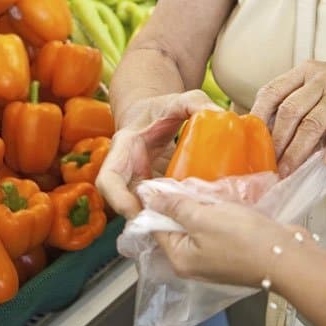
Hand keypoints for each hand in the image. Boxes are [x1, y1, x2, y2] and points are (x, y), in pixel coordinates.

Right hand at [96, 89, 217, 218]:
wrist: (156, 114)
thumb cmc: (162, 107)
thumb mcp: (178, 99)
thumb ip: (195, 101)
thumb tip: (217, 113)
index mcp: (125, 148)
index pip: (108, 178)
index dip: (117, 198)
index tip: (134, 209)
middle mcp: (128, 170)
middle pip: (124, 202)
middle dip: (143, 216)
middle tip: (167, 226)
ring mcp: (141, 182)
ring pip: (144, 208)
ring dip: (161, 219)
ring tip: (184, 225)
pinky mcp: (155, 189)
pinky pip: (161, 205)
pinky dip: (175, 212)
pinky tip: (195, 215)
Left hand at [146, 191, 297, 286]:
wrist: (286, 256)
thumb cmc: (243, 239)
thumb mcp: (202, 217)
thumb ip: (174, 206)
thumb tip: (146, 197)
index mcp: (179, 259)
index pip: (156, 227)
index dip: (157, 203)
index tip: (163, 180)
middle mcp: (193, 264)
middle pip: (177, 227)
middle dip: (183, 204)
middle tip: (191, 184)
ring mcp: (214, 260)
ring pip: (198, 226)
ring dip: (203, 208)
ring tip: (210, 192)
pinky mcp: (232, 253)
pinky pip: (216, 229)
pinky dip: (218, 215)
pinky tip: (226, 202)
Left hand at [250, 62, 325, 175]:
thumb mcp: (316, 87)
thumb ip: (293, 102)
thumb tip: (261, 132)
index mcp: (304, 72)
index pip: (272, 91)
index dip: (259, 115)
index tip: (250, 139)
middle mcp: (320, 79)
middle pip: (290, 111)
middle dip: (277, 141)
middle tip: (269, 164)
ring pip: (313, 123)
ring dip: (298, 151)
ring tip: (289, 171)